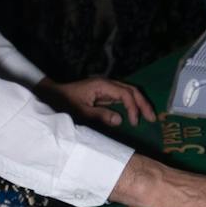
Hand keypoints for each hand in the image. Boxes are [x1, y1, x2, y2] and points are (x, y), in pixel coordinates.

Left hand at [38, 77, 156, 127]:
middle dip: (143, 104)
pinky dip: (132, 104)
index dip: (133, 108)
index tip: (135, 123)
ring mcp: (106, 88)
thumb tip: (120, 119)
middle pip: (131, 90)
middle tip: (152, 118)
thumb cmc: (64, 103)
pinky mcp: (104, 93)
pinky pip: (122, 97)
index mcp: (102, 85)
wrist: (52, 96)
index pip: (125, 94)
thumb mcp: (80, 111)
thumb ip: (100, 115)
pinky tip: (136, 114)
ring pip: (129, 92)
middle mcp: (107, 83)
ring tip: (149, 116)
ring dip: (140, 103)